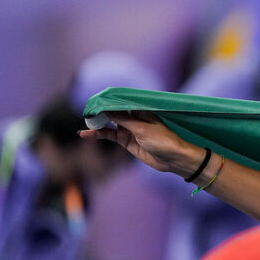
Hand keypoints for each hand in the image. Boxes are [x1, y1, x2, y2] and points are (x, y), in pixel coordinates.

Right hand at [79, 112, 204, 176]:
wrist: (173, 160)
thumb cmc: (163, 140)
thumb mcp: (142, 129)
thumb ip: (123, 120)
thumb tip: (106, 110)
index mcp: (141, 110)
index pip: (121, 102)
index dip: (108, 101)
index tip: (94, 100)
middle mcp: (134, 118)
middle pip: (113, 112)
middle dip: (100, 111)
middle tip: (86, 111)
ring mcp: (129, 129)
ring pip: (109, 124)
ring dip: (97, 123)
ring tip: (85, 122)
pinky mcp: (127, 141)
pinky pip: (109, 135)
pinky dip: (98, 134)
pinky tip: (86, 134)